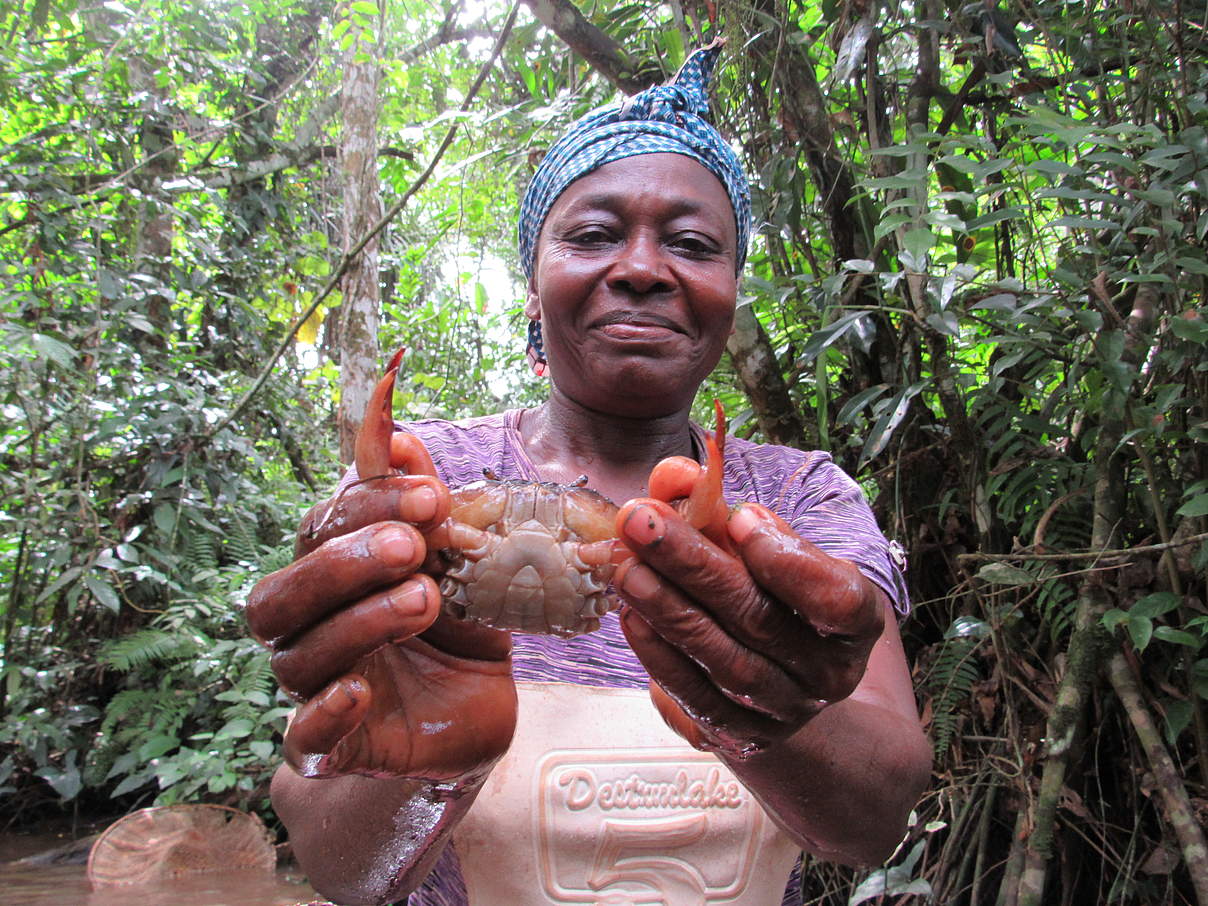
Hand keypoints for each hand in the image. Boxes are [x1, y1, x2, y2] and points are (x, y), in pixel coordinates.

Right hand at [245, 466, 516, 782]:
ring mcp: (314, 689)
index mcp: (328, 575)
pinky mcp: (331, 747)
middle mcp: (307, 629)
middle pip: (281, 593)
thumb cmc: (455, 625)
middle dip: (345, 562)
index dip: (367, 507)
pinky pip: (304, 738)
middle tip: (412, 546)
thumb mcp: (457, 563)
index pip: (317, 530)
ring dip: (359, 622)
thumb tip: (400, 438)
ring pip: (298, 656)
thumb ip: (425, 507)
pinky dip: (324, 715)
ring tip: (424, 599)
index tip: (430, 496)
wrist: (476, 708)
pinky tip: (359, 691)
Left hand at [613, 493, 883, 759]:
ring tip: (626, 567)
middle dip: (694, 565)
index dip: (790, 561)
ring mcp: (785, 710)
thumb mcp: (758, 546)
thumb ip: (716, 503)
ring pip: (726, 662)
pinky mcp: (741, 736)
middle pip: (761, 620)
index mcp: (854, 619)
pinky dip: (660, 657)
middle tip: (642, 521)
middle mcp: (829, 672)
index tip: (740, 517)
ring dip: (669, 610)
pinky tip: (631, 616)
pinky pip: (698, 699)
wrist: (781, 679)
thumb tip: (675, 475)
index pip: (837, 598)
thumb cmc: (769, 594)